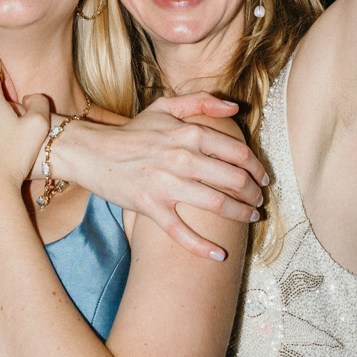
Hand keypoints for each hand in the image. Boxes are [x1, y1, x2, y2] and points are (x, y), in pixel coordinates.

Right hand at [53, 95, 266, 260]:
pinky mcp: (150, 206)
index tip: (263, 179)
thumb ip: (201, 102)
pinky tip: (219, 255)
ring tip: (250, 218)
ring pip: (217, 204)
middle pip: (234, 180)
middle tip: (259, 201)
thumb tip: (235, 107)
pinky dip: (202, 246)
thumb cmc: (132, 132)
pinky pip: (181, 231)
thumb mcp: (165, 107)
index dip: (257, 168)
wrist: (92, 152)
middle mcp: (182, 158)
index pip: (238, 153)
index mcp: (189, 134)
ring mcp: (166, 184)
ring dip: (240, 214)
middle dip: (254, 194)